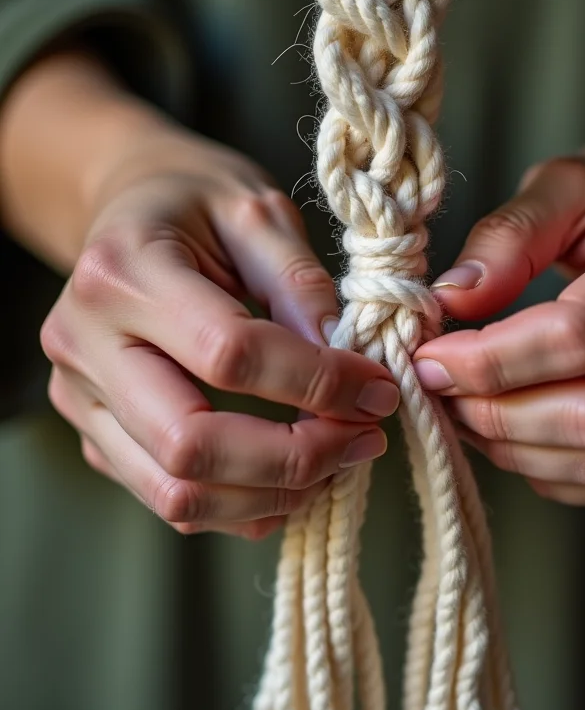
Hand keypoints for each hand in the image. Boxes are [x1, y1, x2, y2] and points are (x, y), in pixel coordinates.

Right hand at [42, 130, 398, 537]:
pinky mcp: (96, 432)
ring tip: (336, 462)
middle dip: (296, 458)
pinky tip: (290, 480)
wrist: (128, 210)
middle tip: (363, 440)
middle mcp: (85, 343)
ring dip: (273, 494)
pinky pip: (169, 497)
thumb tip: (350, 369)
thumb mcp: (258, 212)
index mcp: (123, 272)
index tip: (378, 390)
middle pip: (192, 443)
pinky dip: (241, 507)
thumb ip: (303, 287)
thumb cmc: (195, 202)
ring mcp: (82, 397)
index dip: (319, 383)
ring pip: (177, 491)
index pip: (230, 354)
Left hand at [414, 132, 584, 505]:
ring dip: (519, 450)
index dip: (491, 360)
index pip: (580, 333)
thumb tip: (450, 300)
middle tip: (441, 392)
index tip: (431, 357)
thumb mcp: (565, 184)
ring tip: (467, 414)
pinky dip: (553, 471)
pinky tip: (512, 436)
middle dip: (497, 414)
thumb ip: (506, 238)